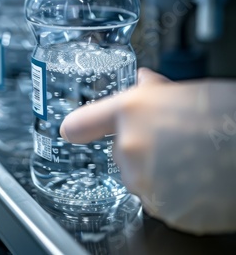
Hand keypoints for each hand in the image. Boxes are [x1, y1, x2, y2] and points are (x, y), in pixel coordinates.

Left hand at [60, 68, 235, 234]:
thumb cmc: (224, 114)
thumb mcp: (184, 91)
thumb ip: (152, 90)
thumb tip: (143, 82)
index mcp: (131, 111)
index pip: (85, 121)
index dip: (78, 127)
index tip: (71, 132)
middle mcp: (131, 146)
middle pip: (121, 153)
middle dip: (142, 149)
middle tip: (174, 142)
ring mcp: (146, 182)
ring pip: (140, 179)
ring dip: (157, 174)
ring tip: (191, 161)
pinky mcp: (164, 211)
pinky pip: (159, 202)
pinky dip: (174, 195)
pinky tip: (196, 179)